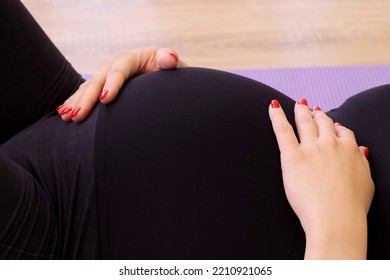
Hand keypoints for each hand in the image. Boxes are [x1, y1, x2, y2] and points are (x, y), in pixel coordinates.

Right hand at [57, 47, 186, 121]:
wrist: (160, 74)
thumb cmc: (167, 71)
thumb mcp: (172, 64)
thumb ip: (169, 61)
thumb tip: (169, 58)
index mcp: (131, 58)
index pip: (119, 71)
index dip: (112, 84)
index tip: (106, 100)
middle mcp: (113, 64)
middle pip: (98, 81)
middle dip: (87, 99)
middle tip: (78, 116)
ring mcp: (105, 74)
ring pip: (88, 88)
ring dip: (76, 102)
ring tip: (67, 117)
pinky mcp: (101, 84)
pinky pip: (84, 92)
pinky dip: (74, 102)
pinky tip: (63, 113)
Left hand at [268, 99, 373, 258]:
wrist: (336, 218)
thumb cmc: (351, 206)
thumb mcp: (366, 181)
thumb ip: (361, 161)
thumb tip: (361, 149)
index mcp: (349, 149)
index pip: (342, 131)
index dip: (335, 126)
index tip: (332, 124)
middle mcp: (331, 144)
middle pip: (323, 122)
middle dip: (317, 114)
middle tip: (311, 108)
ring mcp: (311, 148)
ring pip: (305, 122)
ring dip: (301, 111)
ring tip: (298, 104)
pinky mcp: (293, 155)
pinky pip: (283, 130)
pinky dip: (277, 116)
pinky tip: (273, 106)